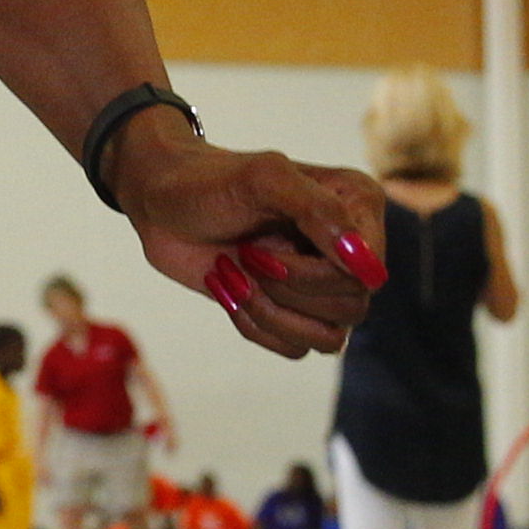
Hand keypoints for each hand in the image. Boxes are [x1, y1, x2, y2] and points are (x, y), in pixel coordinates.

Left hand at [112, 123, 384, 357]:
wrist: (161, 204)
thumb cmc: (210, 182)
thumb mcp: (264, 180)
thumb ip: (319, 212)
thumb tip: (367, 265)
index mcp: (357, 206)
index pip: (366, 273)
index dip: (317, 275)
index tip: (265, 249)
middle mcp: (348, 247)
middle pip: (351, 308)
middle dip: (287, 290)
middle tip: (246, 255)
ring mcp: (320, 282)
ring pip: (327, 338)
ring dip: (272, 313)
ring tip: (237, 275)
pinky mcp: (290, 310)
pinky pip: (295, 348)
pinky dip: (256, 326)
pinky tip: (230, 289)